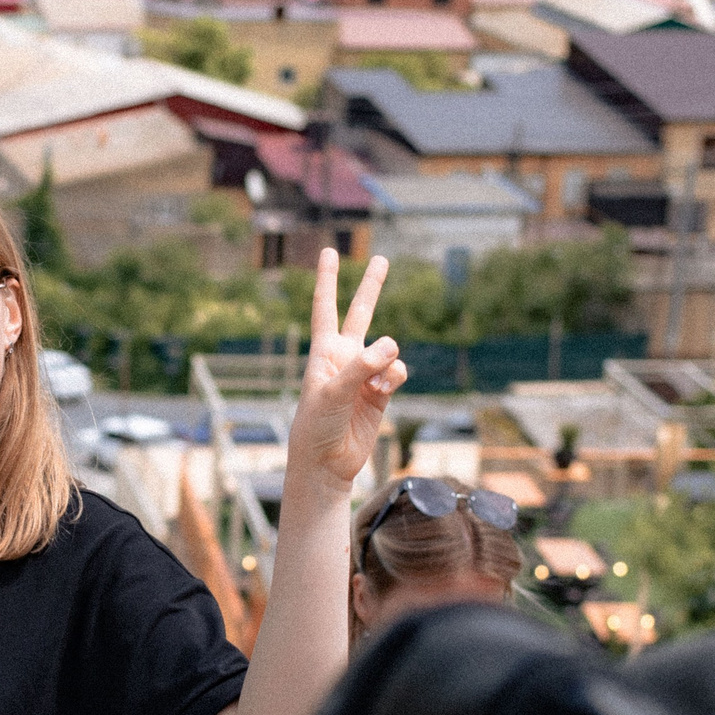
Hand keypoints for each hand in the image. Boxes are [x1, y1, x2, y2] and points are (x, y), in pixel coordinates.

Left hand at [291, 249, 406, 485]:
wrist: (326, 462)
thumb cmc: (317, 425)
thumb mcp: (332, 393)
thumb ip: (361, 366)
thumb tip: (392, 345)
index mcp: (324, 351)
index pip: (325, 307)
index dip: (327, 279)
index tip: (329, 253)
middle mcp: (345, 357)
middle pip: (361, 313)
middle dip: (372, 287)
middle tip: (382, 259)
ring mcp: (365, 374)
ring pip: (388, 350)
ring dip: (388, 361)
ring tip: (376, 385)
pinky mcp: (381, 393)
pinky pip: (397, 372)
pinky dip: (394, 377)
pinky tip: (383, 391)